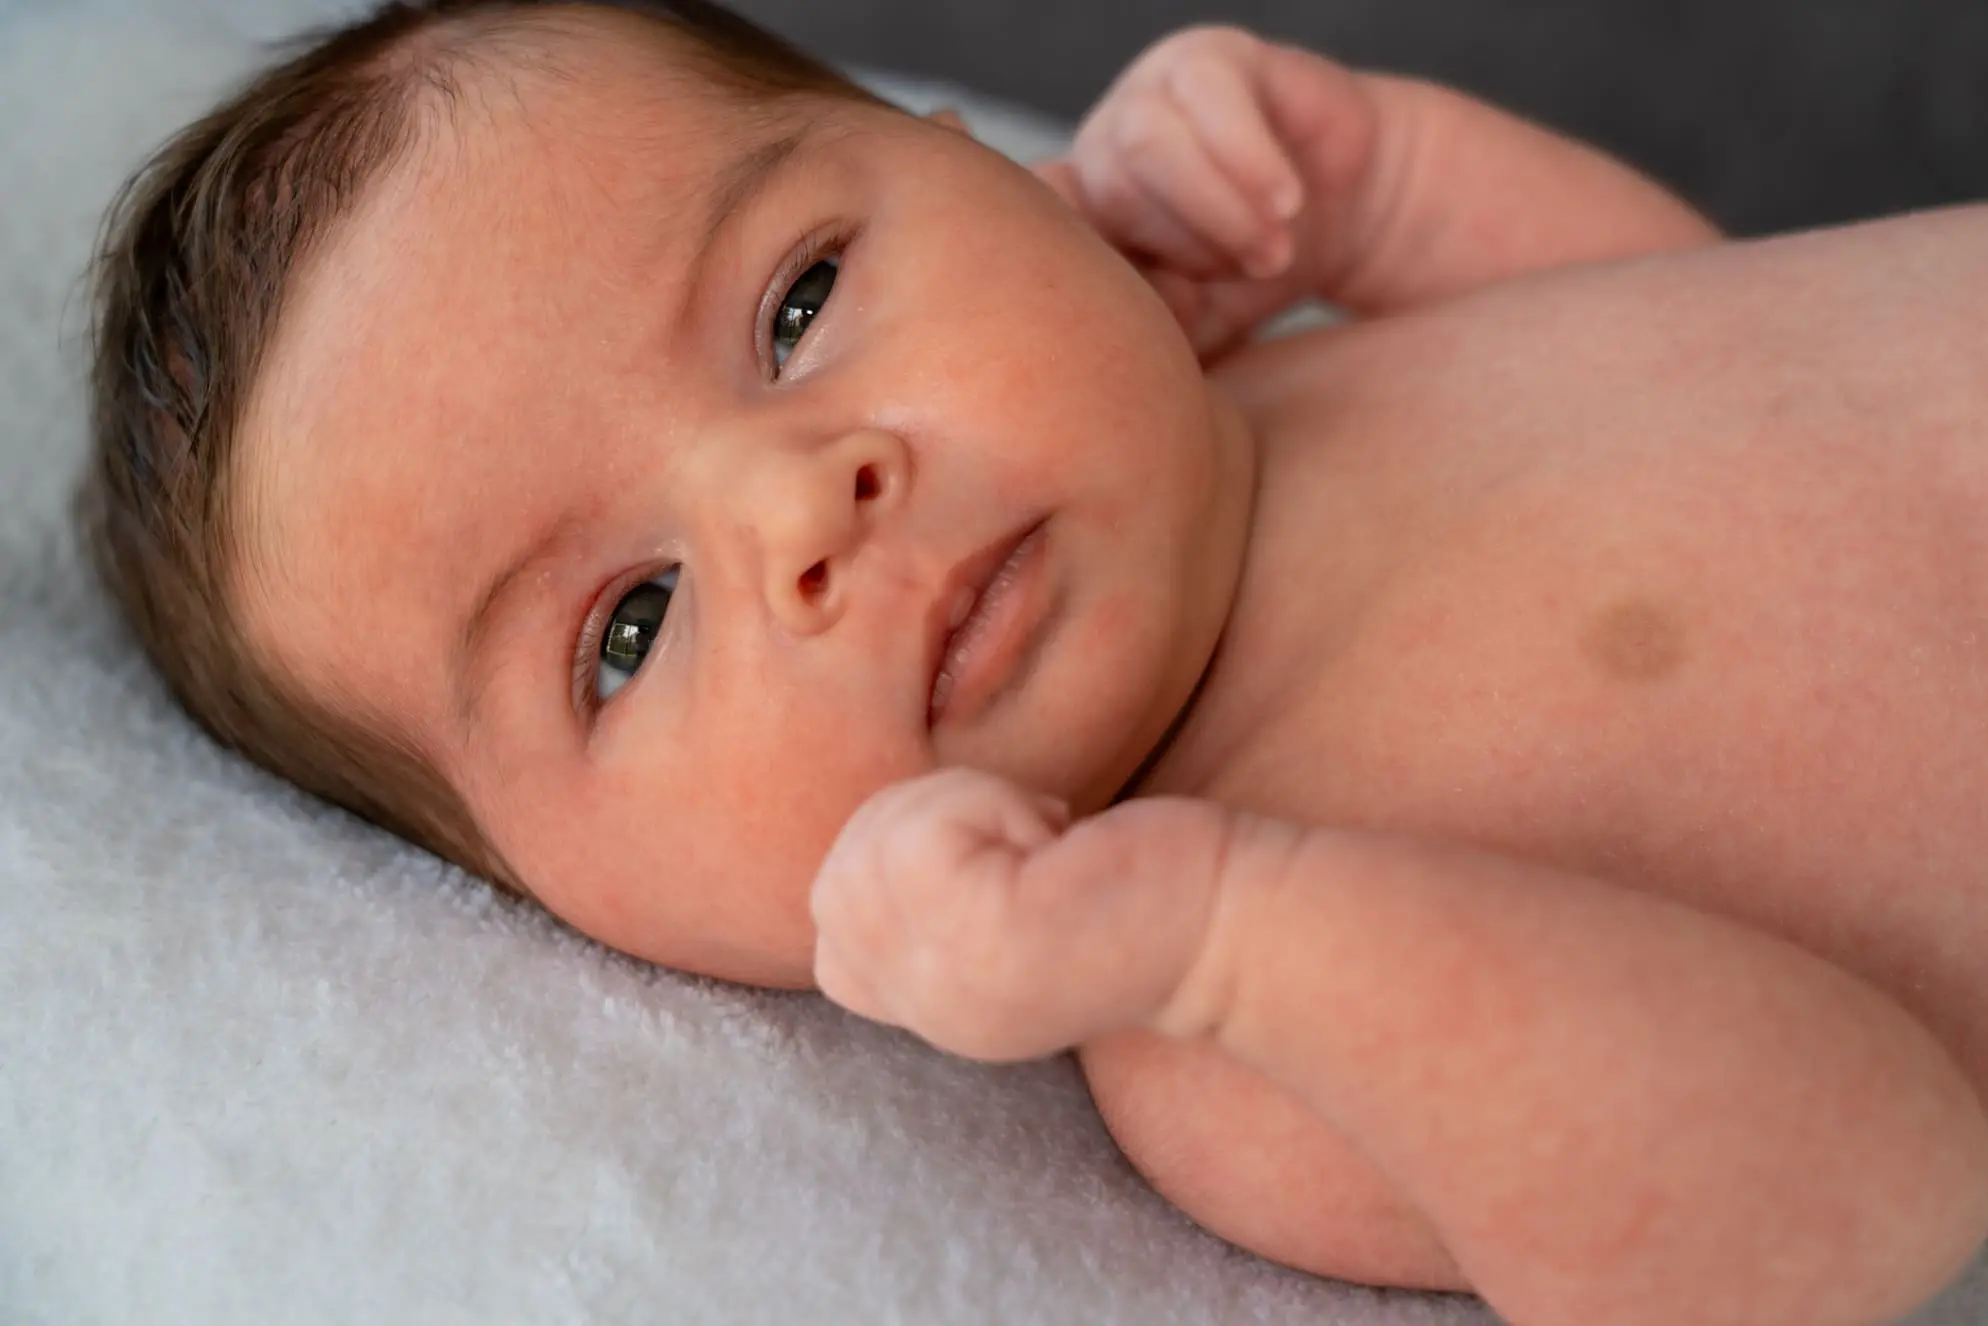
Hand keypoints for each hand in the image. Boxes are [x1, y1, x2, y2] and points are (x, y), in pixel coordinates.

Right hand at [810, 768, 1229, 1060]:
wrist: (1237, 920)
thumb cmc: (1126, 886)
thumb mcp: (1002, 903)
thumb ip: (927, 892)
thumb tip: (871, 831)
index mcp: (937, 1012)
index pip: (830, 939)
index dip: (890, 866)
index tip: (994, 859)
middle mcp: (936, 1015)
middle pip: (838, 881)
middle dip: (919, 820)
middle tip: (1024, 834)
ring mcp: (958, 986)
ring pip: (873, 848)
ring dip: (956, 804)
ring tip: (1041, 836)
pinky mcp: (992, 941)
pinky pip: (921, 833)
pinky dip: (986, 801)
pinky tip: (1057, 835)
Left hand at [1034, 26, 1377, 356]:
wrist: (1343, 218)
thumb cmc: (1252, 279)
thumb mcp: (1198, 328)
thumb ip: (1151, 338)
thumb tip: (1128, 340)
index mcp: (1078, 217)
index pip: (1038, 231)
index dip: (1094, 271)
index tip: (1174, 309)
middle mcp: (1099, 153)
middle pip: (1110, 195)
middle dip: (1190, 249)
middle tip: (1254, 275)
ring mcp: (1147, 96)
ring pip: (1147, 143)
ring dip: (1219, 210)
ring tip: (1274, 252)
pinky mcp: (1210, 59)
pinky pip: (1209, 98)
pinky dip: (1249, 161)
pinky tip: (1286, 202)